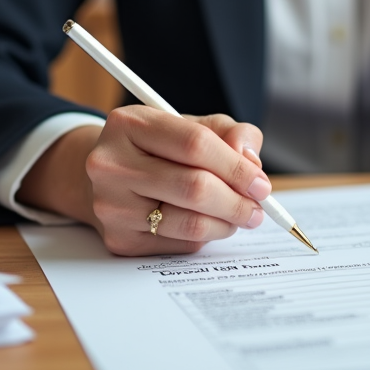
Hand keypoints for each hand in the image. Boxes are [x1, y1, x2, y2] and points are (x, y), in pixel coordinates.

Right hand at [18, 108, 269, 255]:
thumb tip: (251, 161)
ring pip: (189, 223)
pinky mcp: (119, 239)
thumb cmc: (158, 148)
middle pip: (194, 188)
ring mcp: (112, 205)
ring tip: (239, 216)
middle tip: (258, 207)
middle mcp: (112, 165)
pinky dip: (204, 236)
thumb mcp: (191, 126)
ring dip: (226, 223)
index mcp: (130, 124)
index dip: (237, 167)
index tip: (260, 183)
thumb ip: (229, 134)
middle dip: (237, 201)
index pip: (196, 145)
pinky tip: (208, 223)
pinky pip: (179, 244)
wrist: (108, 177)